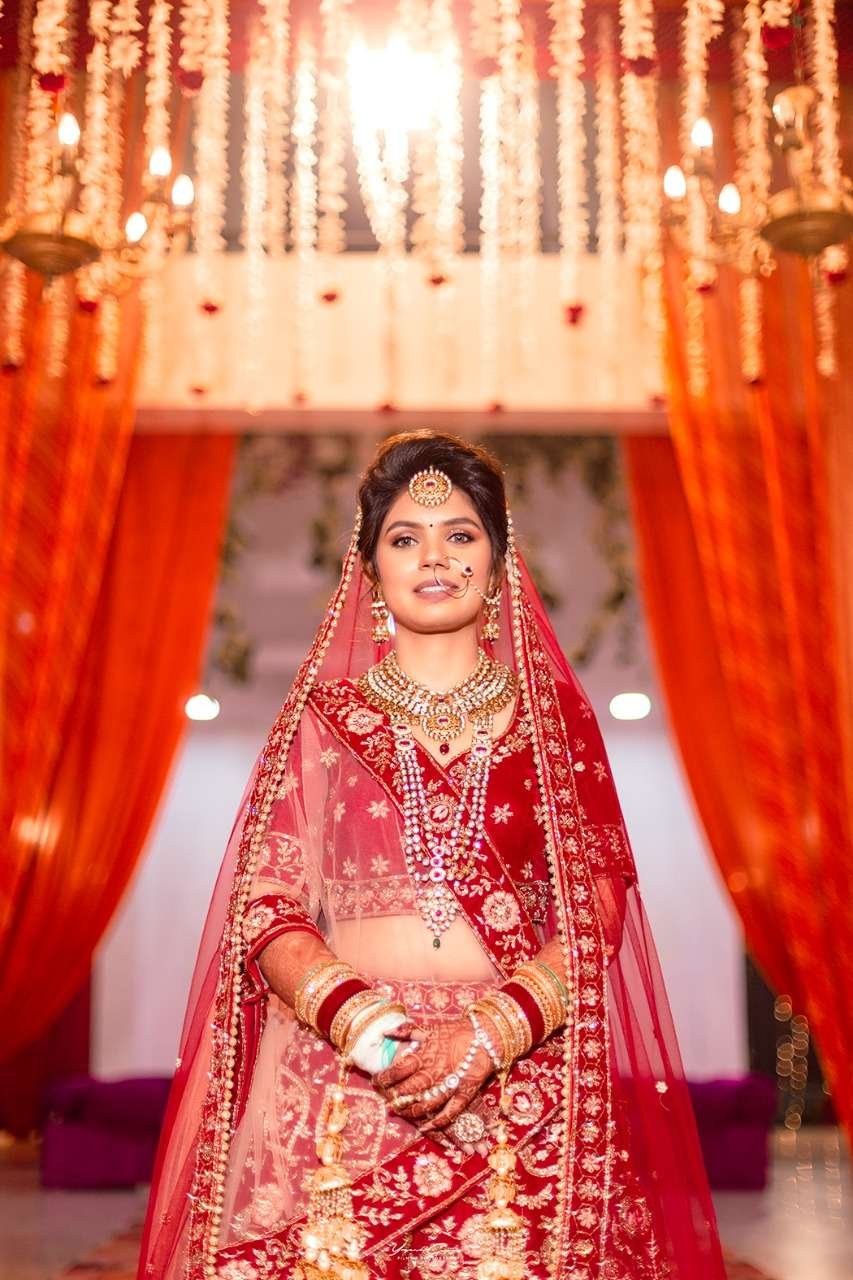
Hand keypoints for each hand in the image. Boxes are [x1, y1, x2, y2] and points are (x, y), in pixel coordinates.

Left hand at [373, 1018, 493, 1143]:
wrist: (485, 1035)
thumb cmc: (456, 1031)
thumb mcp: (430, 1029)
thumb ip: (407, 1031)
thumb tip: (385, 1032)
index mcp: (423, 1055)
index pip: (397, 1070)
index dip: (385, 1078)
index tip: (377, 1081)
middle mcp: (434, 1072)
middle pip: (409, 1090)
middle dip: (395, 1097)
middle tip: (387, 1100)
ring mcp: (449, 1085)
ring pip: (426, 1104)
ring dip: (412, 1111)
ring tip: (402, 1112)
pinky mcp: (464, 1093)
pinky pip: (449, 1112)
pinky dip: (437, 1122)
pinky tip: (426, 1128)